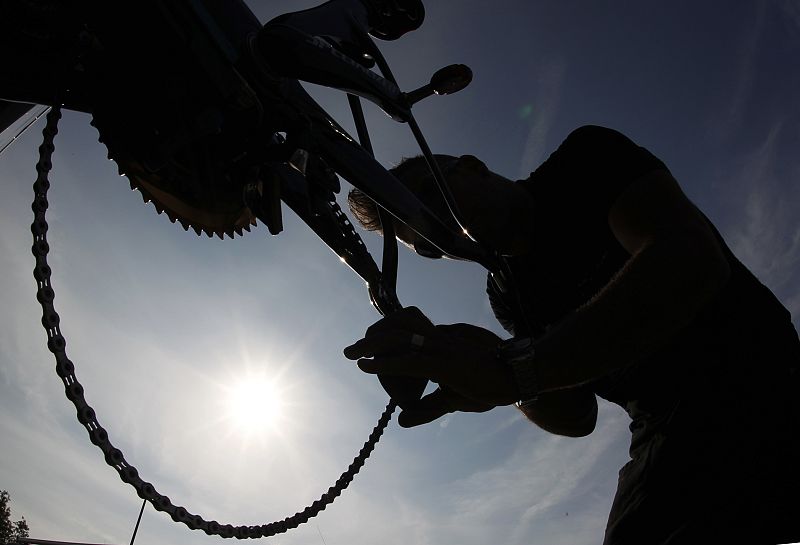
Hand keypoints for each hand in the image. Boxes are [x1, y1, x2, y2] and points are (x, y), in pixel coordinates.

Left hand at [344, 308, 518, 426]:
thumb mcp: (452, 400)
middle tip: (352, 350)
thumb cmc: (489, 386)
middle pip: (397, 330)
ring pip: (397, 341)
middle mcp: (437, 340)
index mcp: (441, 342)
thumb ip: (426, 409)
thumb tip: (400, 421)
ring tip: (352, 354)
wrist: (516, 377)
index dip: (386, 339)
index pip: (407, 333)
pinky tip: (366, 366)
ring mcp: (439, 349)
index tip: (369, 347)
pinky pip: (407, 361)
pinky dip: (383, 363)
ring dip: (371, 346)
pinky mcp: (442, 363)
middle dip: (372, 338)